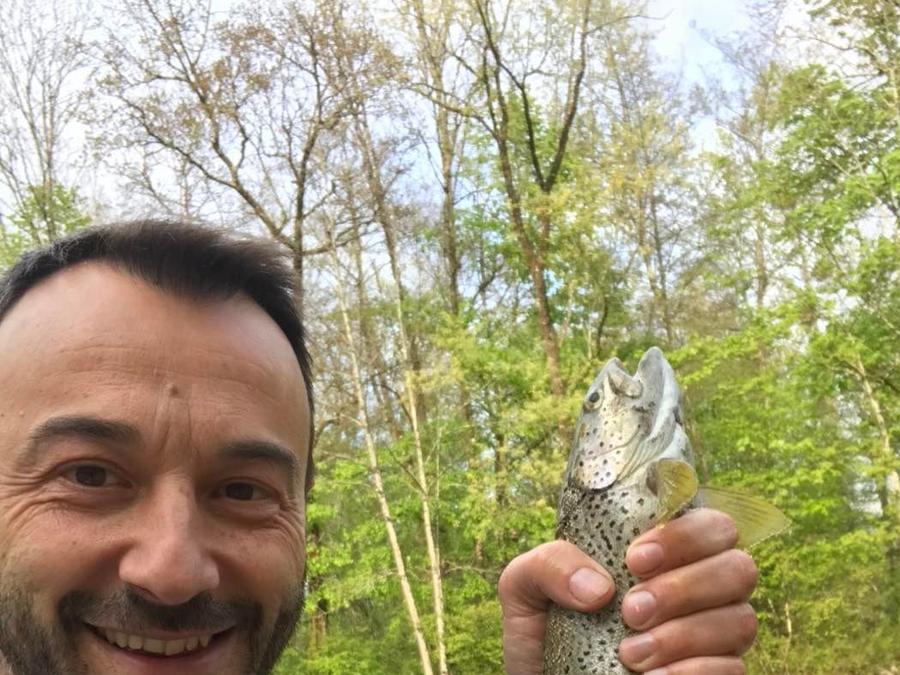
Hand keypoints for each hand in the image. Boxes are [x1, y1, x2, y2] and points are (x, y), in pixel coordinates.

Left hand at [497, 509, 758, 674]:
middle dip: (684, 587)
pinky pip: (734, 670)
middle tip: (631, 611)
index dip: (684, 535)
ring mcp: (714, 633)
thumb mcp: (525, 585)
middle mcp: (701, 586)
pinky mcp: (716, 674)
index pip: (710, 522)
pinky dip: (695, 672)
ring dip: (685, 636)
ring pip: (739, 620)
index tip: (634, 560)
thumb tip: (599, 589)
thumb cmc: (541, 628)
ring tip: (630, 655)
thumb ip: (550, 563)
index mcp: (664, 550)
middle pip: (738, 567)